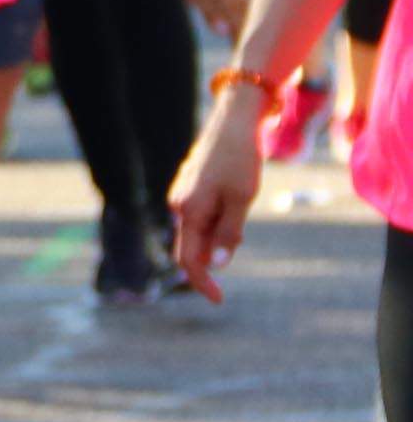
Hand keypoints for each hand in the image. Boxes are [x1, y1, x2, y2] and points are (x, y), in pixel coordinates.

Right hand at [171, 91, 263, 304]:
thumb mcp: (242, 198)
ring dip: (216, 238)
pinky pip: (199, 215)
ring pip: (197, 230)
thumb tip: (218, 264)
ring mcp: (182, 195)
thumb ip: (229, 232)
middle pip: (191, 247)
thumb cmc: (240, 159)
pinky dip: (214, 223)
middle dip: (210, 263)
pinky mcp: (189, 187)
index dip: (202, 282)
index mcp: (189, 210)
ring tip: (242, 211)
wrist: (233, 121)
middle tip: (234, 265)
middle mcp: (179, 205)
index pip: (189, 259)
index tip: (219, 300)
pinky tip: (233, 204)